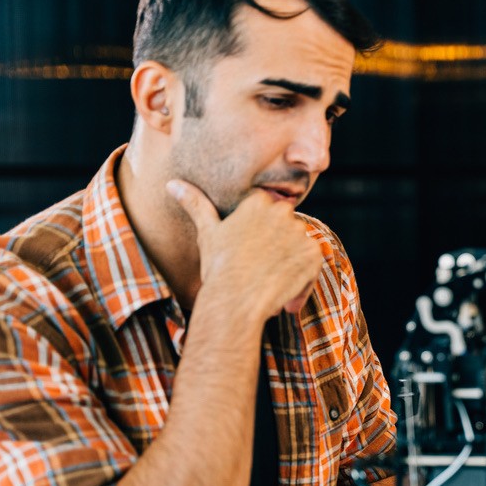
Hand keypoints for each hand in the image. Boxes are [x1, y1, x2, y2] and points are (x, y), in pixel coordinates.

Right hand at [168, 179, 323, 317]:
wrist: (234, 301)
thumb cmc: (217, 268)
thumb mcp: (207, 233)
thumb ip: (196, 204)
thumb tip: (172, 184)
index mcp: (257, 202)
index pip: (268, 215)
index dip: (260, 238)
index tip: (249, 255)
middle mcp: (282, 212)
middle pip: (285, 230)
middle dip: (276, 250)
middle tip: (258, 272)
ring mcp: (299, 232)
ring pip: (298, 249)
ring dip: (288, 268)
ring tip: (267, 287)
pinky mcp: (313, 253)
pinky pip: (312, 267)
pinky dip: (302, 284)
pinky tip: (283, 300)